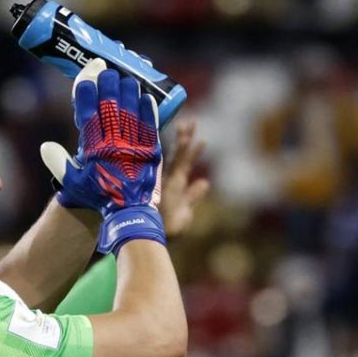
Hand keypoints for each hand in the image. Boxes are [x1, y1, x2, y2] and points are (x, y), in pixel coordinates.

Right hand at [41, 59, 164, 254]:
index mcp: (93, 149)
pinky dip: (148, 109)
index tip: (87, 77)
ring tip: (126, 78)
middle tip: (107, 70)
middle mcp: (114, 145)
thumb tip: (46, 145)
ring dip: (129, 91)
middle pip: (111, 106)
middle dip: (108, 84)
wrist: (127, 212)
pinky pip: (151, 125)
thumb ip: (58, 162)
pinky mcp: (151, 151)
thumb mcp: (73, 182)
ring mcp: (134, 146)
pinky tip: (146, 96)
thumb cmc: (98, 195)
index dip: (87, 91)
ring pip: (131, 111)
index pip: (88, 112)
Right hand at [160, 119, 209, 236]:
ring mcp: (167, 179)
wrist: (151, 235)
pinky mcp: (167, 182)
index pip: (183, 163)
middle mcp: (170, 179)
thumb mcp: (184, 212)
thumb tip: (205, 182)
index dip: (191, 149)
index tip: (200, 136)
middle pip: (179, 155)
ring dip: (184, 140)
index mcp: (174, 184)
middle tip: (190, 121)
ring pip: (178, 156)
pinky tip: (187, 139)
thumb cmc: (166, 227)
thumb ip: (193, 196)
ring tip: (189, 125)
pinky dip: (181, 151)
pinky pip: (176, 163)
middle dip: (185, 137)